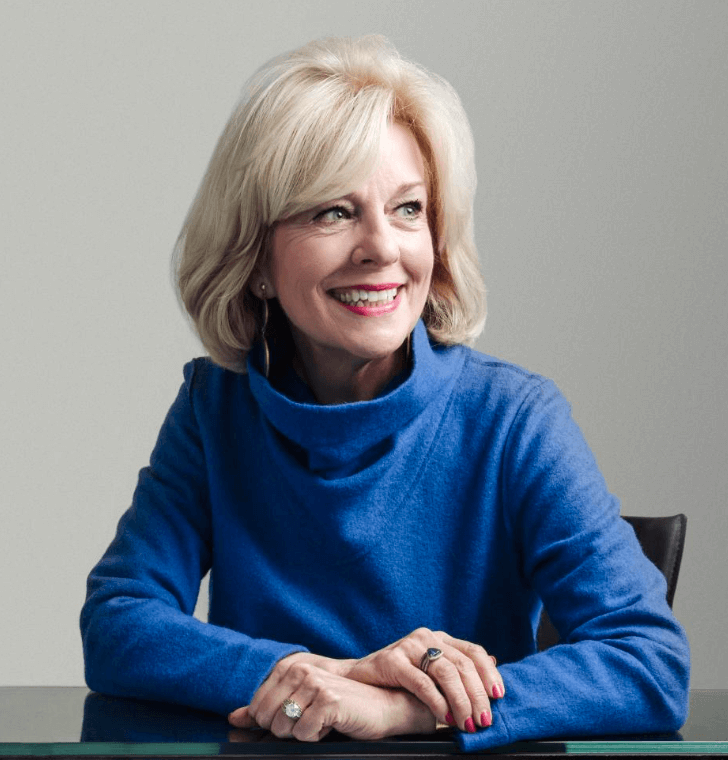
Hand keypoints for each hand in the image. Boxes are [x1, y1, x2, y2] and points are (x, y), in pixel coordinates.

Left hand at [228, 654, 434, 740]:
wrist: (382, 707)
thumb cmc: (340, 706)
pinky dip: (317, 737)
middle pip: (267, 719)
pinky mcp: (329, 701)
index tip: (297, 716)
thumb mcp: (300, 705)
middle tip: (312, 720)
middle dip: (286, 729)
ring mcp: (315, 684)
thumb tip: (234, 717)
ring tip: (322, 721)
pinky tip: (333, 724)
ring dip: (303, 733)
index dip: (272, 721)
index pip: (257, 706)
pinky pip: (304, 734)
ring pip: (283, 728)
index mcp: (292, 668)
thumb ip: (264, 709)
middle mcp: (302, 671)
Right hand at [342, 628, 502, 732]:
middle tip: (484, 719)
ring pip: (446, 672)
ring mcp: (409, 646)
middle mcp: (426, 637)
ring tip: (467, 723)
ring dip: (461, 701)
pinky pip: (422, 683)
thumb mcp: (430, 671)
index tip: (499, 697)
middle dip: (477, 694)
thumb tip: (495, 664)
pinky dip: (438, 702)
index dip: (489, 673)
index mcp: (439, 637)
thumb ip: (457, 668)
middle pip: (462, 664)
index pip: (473, 651)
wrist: (357, 680)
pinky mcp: (393, 660)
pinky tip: (445, 718)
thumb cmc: (397, 679)